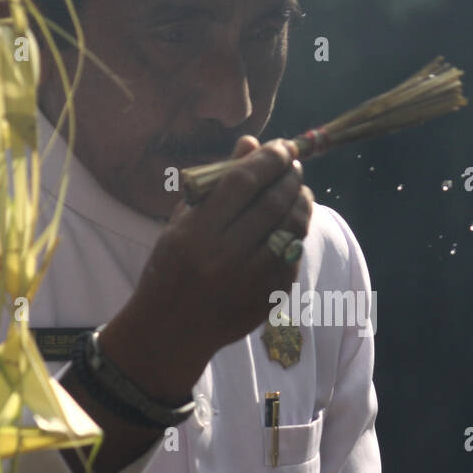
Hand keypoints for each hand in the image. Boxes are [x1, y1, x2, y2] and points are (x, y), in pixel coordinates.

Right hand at [100, 136, 312, 401]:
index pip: (243, 182)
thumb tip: (252, 143)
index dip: (268, 159)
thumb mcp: (182, 222)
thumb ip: (218, 183)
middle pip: (272, 203)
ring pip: (291, 230)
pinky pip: (293, 258)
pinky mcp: (267, 299)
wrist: (171, 329)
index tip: (280, 147)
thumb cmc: (172, 267)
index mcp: (196, 234)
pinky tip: (291, 224)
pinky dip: (297, 235)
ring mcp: (249, 281)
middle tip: (293, 166)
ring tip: (298, 191)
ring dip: (301, 203)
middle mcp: (224, 257)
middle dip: (290, 177)